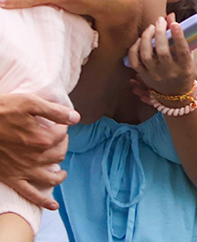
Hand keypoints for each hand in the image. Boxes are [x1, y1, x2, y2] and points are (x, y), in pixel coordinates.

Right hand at [0, 93, 77, 207]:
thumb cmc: (2, 111)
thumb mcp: (30, 103)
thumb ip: (55, 112)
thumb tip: (76, 118)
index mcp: (42, 138)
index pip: (62, 134)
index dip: (62, 127)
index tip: (58, 124)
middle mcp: (36, 157)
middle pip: (59, 154)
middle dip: (62, 146)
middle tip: (57, 141)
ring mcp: (24, 170)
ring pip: (51, 177)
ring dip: (59, 174)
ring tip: (60, 171)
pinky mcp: (12, 179)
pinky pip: (31, 194)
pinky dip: (44, 201)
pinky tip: (53, 206)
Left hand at [127, 14, 196, 96]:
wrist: (175, 95)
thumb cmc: (185, 71)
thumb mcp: (191, 57)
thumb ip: (185, 38)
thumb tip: (172, 18)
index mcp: (185, 67)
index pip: (182, 51)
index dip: (178, 37)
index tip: (174, 24)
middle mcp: (169, 72)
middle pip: (162, 52)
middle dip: (160, 33)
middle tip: (160, 21)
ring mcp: (155, 75)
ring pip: (146, 56)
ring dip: (147, 39)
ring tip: (150, 28)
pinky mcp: (144, 76)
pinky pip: (135, 61)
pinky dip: (135, 49)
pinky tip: (140, 39)